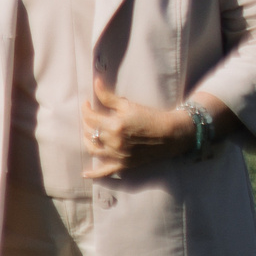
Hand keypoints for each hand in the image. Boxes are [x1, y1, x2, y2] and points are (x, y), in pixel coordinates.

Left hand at [82, 75, 197, 178]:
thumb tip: (95, 81)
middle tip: (91, 116)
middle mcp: (114, 142)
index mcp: (114, 125)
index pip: (90, 117)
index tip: (88, 103)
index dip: (86, 108)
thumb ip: (108, 96)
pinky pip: (106, 172)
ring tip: (88, 133)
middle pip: (90, 132)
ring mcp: (119, 155)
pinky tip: (85, 174)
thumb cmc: (150, 117)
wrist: (171, 134)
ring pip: (93, 149)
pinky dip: (95, 174)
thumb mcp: (128, 104)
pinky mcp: (125, 164)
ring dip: (87, 140)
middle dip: (87, 122)